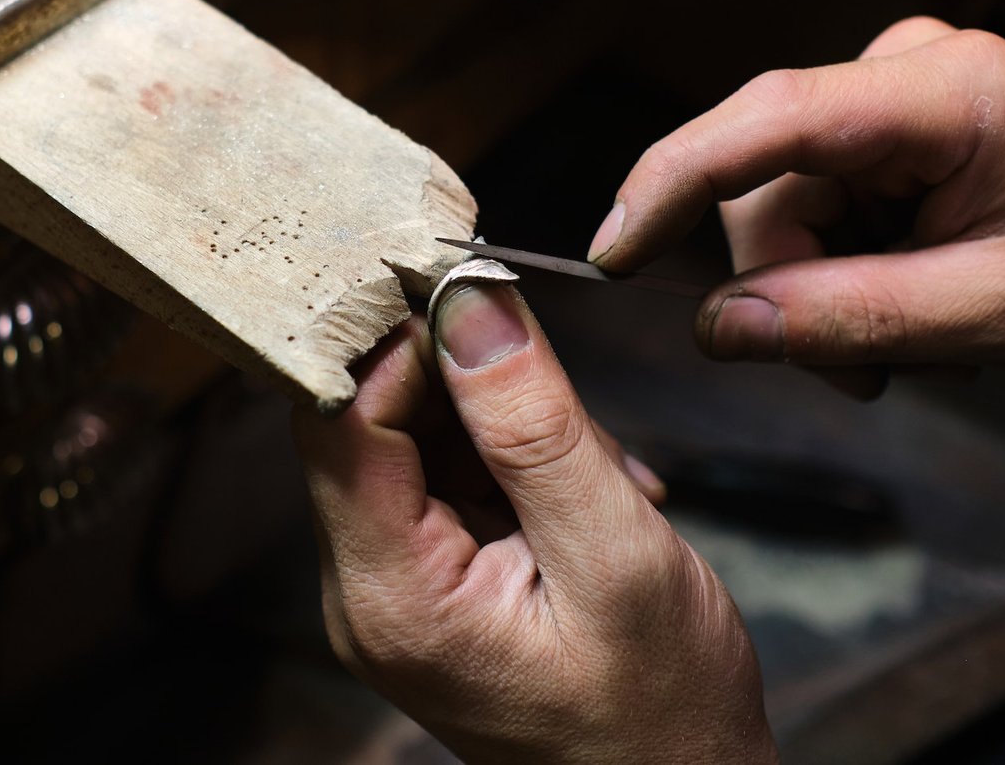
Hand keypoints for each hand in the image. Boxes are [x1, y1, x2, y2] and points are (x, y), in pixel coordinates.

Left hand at [292, 284, 774, 763]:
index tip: (476, 290)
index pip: (341, 419)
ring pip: (419, 440)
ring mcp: (397, 588)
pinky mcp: (432, 582)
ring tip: (600, 473)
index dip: (397, 339)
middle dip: (469, 382)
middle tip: (567, 399)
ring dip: (509, 424)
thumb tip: (467, 299)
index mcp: (392, 594)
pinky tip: (590, 491)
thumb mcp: (615, 554)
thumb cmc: (663, 713)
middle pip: (372, 421)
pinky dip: (520, 462)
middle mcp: (369, 590)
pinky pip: (451, 478)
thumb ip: (535, 425)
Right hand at [588, 18, 1004, 383]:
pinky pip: (817, 198)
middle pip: (770, 185)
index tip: (612, 253)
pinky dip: (847, 263)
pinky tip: (913, 293)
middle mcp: (903, 68)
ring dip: (826, 287)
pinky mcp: (888, 117)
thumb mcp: (996, 313)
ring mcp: (893, 87)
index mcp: (945, 93)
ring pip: (786, 203)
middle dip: (795, 286)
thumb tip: (717, 326)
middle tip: (863, 369)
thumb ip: (850, 319)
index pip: (768, 121)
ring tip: (914, 342)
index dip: (672, 182)